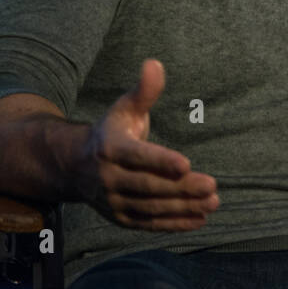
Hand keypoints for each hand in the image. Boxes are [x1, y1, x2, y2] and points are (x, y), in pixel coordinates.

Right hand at [77, 58, 218, 230]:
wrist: (75, 166)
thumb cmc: (112, 132)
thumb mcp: (125, 108)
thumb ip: (144, 91)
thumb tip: (155, 63)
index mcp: (110, 148)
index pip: (138, 157)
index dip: (161, 162)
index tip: (186, 164)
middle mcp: (108, 178)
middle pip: (148, 186)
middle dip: (181, 189)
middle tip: (212, 187)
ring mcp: (113, 201)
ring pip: (151, 207)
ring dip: (183, 208)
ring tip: (213, 203)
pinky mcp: (120, 218)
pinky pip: (149, 224)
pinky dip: (174, 224)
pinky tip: (199, 219)